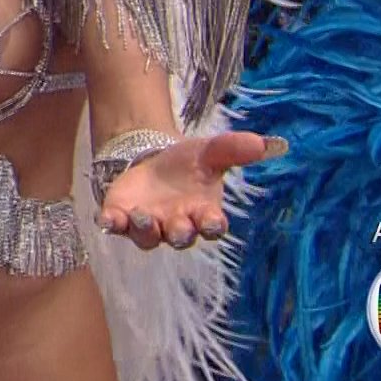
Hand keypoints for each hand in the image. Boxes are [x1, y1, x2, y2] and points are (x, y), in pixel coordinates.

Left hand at [97, 132, 283, 248]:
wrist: (151, 161)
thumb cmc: (187, 164)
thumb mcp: (209, 152)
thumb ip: (235, 149)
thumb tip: (271, 143)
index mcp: (202, 212)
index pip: (212, 226)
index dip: (212, 226)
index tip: (213, 221)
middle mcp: (176, 224)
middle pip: (180, 237)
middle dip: (179, 233)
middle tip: (178, 225)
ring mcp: (147, 224)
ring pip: (147, 237)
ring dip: (145, 229)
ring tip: (141, 215)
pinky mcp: (120, 217)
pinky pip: (116, 227)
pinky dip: (112, 224)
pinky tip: (108, 219)